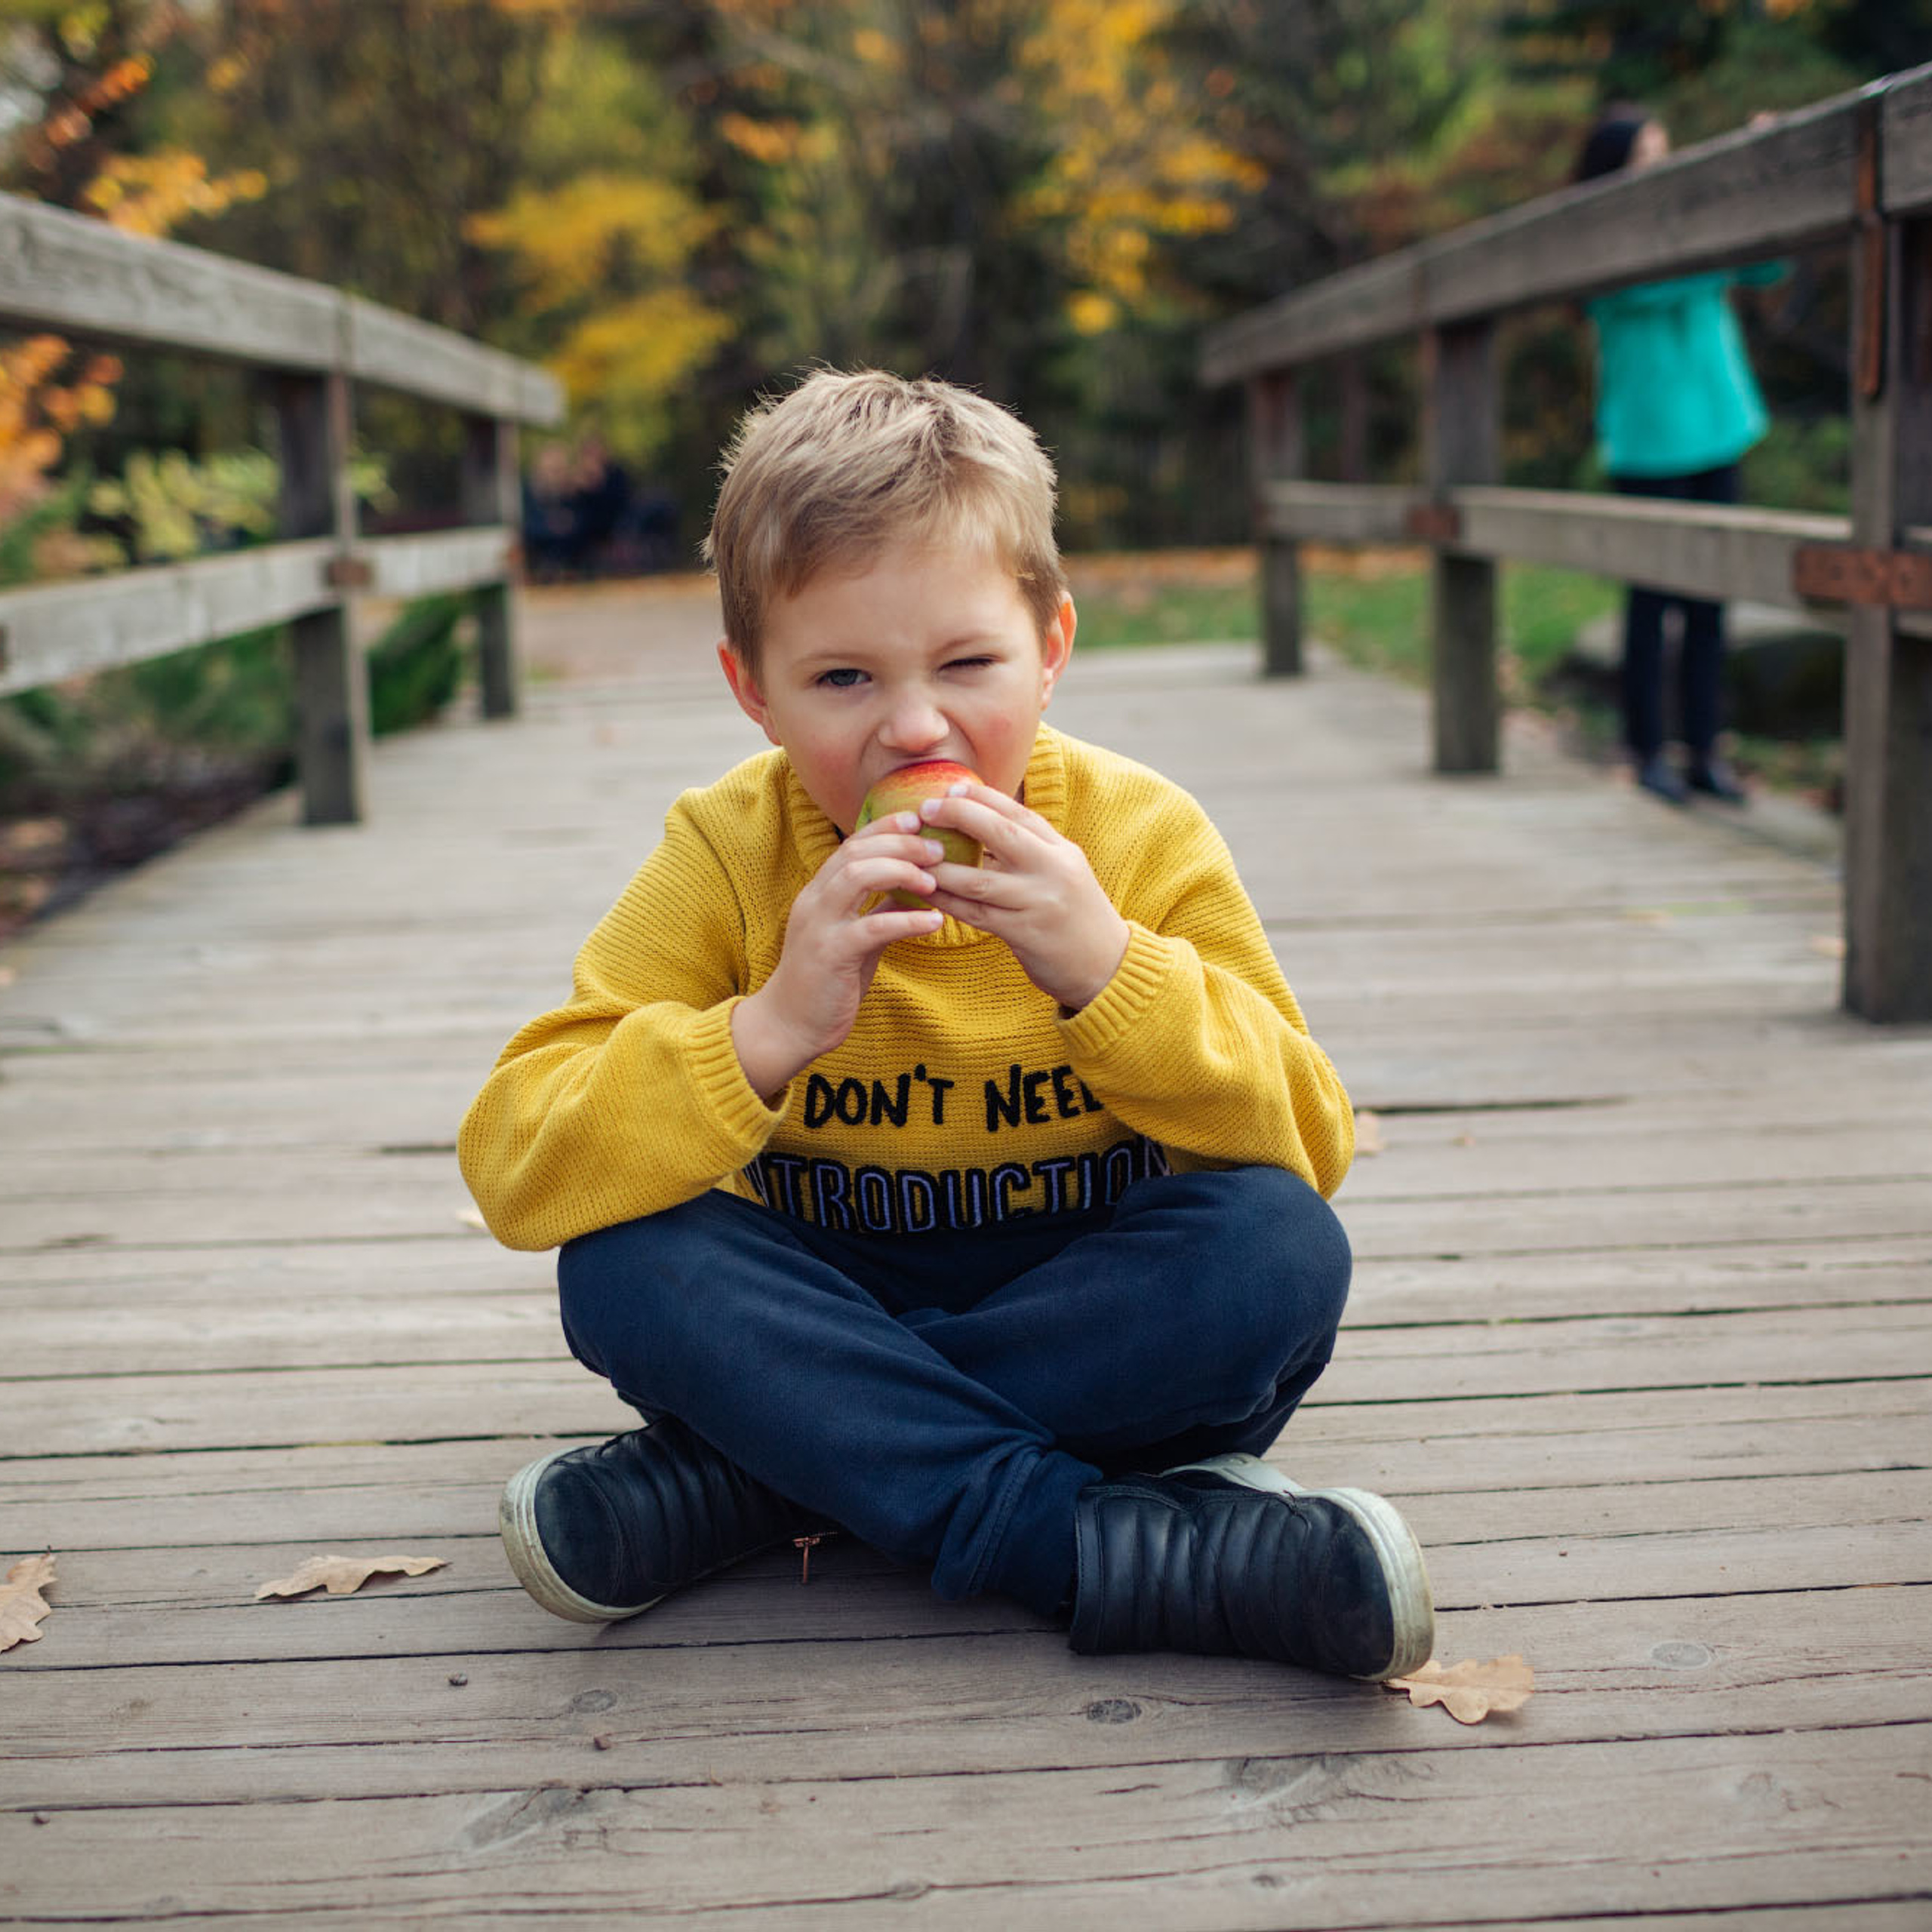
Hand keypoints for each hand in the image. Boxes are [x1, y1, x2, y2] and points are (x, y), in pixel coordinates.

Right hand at [732, 812, 944, 1093]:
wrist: (789, 1026)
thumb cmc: (826, 981)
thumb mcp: (856, 938)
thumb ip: (879, 910)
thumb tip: (914, 890)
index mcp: (820, 892)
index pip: (852, 844)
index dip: (885, 827)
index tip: (919, 821)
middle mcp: (815, 901)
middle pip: (855, 852)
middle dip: (899, 843)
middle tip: (938, 849)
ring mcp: (820, 926)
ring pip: (857, 878)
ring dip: (900, 872)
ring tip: (934, 881)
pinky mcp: (831, 955)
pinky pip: (872, 928)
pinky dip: (906, 920)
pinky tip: (934, 922)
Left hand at [918, 782, 1129, 1011]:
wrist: (1107, 966)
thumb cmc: (1076, 915)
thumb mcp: (1064, 872)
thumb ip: (1032, 848)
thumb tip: (985, 818)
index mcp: (1062, 851)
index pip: (1020, 813)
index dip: (984, 796)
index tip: (952, 787)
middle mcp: (1053, 871)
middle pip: (1000, 833)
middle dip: (959, 816)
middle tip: (925, 811)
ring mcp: (1039, 903)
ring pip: (979, 879)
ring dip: (941, 866)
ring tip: (913, 855)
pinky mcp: (1024, 934)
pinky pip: (975, 914)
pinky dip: (946, 902)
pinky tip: (924, 893)